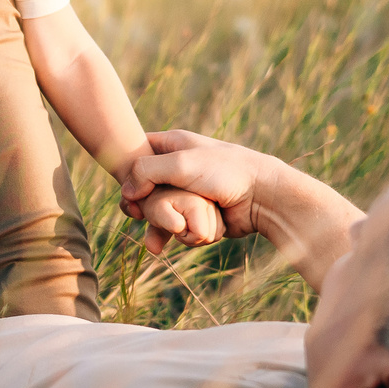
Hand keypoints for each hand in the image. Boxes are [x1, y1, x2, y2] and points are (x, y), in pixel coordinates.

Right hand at [118, 129, 272, 254]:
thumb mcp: (181, 164)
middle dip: (142, 206)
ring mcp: (188, 192)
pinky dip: (177, 234)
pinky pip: (177, 225)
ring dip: (159, 226)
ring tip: (156, 241)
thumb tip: (126, 192)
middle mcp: (177, 168)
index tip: (125, 190)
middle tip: (139, 216)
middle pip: (144, 188)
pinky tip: (172, 242)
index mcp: (173, 145)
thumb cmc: (225, 172)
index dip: (126, 171)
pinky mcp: (198, 214)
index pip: (138, 152)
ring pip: (159, 211)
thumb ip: (146, 172)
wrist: (263, 197)